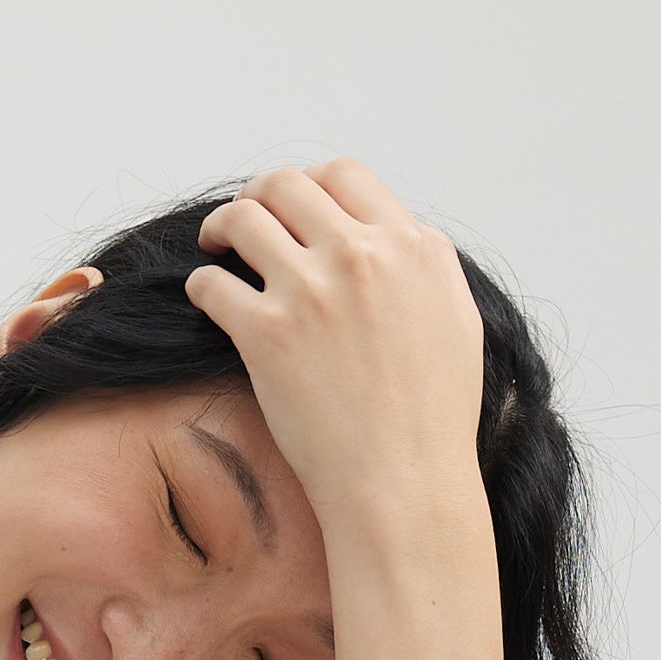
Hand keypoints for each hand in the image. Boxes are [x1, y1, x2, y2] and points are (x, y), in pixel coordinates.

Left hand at [186, 161, 491, 542]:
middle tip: (244, 221)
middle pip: (286, 184)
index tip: (295, 207)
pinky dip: (203, 285)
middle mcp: (360, 255)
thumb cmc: (434, 418)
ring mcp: (311, 291)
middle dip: (257, 195)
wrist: (405, 484)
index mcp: (410, 246)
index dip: (310, 185)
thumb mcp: (457, 320)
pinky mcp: (267, 334)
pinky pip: (212, 284)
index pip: (345, 175)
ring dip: (221, 226)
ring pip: (244, 218)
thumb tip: (399, 235)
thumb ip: (426, 265)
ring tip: (215, 247)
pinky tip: (209, 301)